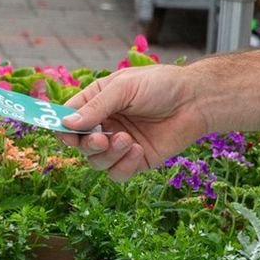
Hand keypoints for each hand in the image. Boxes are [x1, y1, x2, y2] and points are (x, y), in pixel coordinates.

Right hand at [57, 66, 209, 179]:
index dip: (62, 128)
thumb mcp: (125, 88)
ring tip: (128, 140)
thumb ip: (95, 107)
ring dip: (108, 154)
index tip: (66, 134)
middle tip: (102, 138)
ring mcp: (119, 144)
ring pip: (97, 162)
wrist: (197, 101)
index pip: (68, 119)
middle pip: (80, 144)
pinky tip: (138, 150)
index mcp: (97, 102)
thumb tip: (66, 125)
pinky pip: (117, 173)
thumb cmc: (161, 85)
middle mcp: (105, 124)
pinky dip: (124, 165)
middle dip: (87, 144)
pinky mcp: (136, 161)